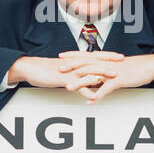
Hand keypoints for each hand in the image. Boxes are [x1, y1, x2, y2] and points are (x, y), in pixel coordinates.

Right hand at [9, 51, 123, 99]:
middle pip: (95, 61)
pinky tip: (93, 96)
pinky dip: (85, 91)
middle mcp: (74, 64)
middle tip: (122, 62)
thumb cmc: (47, 70)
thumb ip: (74, 71)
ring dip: (102, 74)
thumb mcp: (63, 69)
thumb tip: (84, 75)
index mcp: (75, 60)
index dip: (107, 56)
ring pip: (88, 72)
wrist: (31, 68)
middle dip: (109, 61)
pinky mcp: (63, 79)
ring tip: (114, 77)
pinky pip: (76, 85)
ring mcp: (69, 71)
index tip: (119, 56)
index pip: (94, 56)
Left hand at [59, 53, 153, 103]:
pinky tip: (90, 101)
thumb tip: (94, 75)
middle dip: (71, 67)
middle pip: (86, 64)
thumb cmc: (132, 67)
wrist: (148, 66)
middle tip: (59, 70)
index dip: (72, 55)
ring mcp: (112, 72)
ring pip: (93, 76)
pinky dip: (98, 95)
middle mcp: (106, 64)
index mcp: (104, 60)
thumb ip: (103, 71)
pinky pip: (106, 89)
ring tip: (69, 88)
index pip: (85, 55)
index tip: (61, 56)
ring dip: (80, 82)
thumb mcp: (115, 67)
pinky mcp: (119, 80)